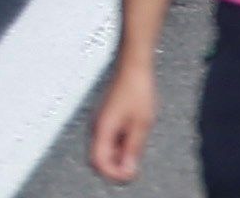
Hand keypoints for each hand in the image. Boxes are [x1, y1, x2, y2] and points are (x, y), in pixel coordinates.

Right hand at [87, 56, 156, 183]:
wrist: (133, 65)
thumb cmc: (137, 89)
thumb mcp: (141, 124)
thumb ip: (133, 149)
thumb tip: (128, 169)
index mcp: (103, 128)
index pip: (99, 162)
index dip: (113, 173)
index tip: (129, 174)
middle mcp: (97, 126)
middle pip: (99, 158)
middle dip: (116, 167)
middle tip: (134, 166)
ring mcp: (101, 121)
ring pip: (104, 149)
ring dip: (118, 156)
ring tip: (136, 149)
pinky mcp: (106, 118)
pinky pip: (108, 139)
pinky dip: (119, 145)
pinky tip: (133, 138)